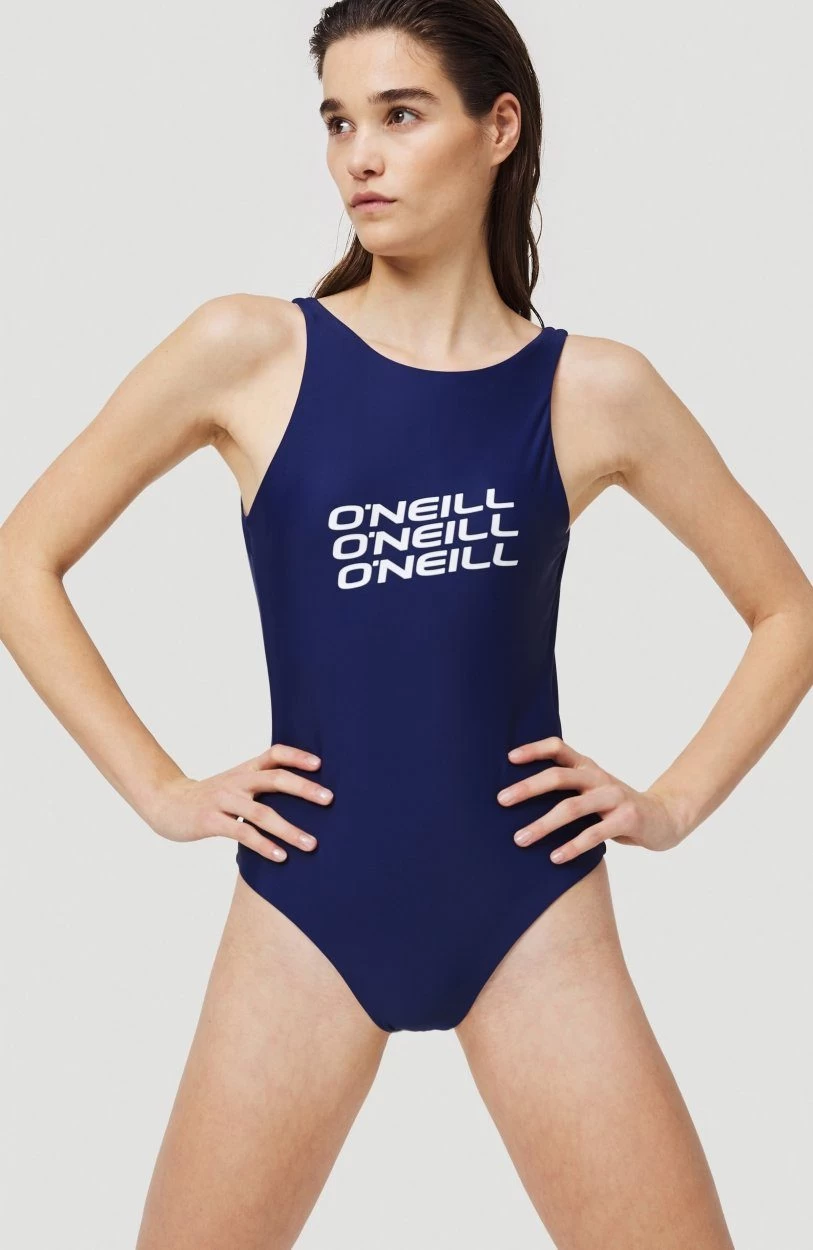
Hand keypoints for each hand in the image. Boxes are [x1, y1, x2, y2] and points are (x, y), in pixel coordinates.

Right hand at [146, 743, 332, 862]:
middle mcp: (237, 781)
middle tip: (329, 799)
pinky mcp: (211, 821)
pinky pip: (242, 833)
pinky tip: (280, 856)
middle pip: (274, 779)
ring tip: (311, 844)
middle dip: (304, 788)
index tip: (320, 764)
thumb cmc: (209, 797)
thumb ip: (261, 785)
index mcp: (245, 770)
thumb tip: (302, 794)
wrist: (166, 803)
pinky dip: (263, 845)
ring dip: (289, 829)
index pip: (274, 754)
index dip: (297, 756)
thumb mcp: (235, 784)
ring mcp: (223, 800)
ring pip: (261, 812)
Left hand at [497, 736, 685, 862]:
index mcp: (587, 767)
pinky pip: (594, 833)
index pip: (558, 748)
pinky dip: (572, 846)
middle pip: (558, 776)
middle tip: (501, 801)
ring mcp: (614, 797)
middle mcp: (599, 777)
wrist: (665, 817)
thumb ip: (567, 788)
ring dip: (542, 824)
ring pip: (572, 808)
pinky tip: (555, 858)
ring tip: (520, 839)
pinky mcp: (627, 819)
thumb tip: (519, 796)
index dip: (533, 750)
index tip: (508, 758)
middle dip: (527, 788)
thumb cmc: (616, 807)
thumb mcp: (592, 790)